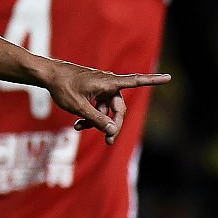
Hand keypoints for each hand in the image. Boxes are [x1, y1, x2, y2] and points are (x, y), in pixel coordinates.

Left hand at [42, 60, 170, 144]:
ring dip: (96, 121)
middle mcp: (108, 83)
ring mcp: (101, 87)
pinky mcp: (94, 91)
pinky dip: (91, 115)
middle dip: (113, 125)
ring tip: (79, 128)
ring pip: (106, 109)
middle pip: (119, 108)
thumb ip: (97, 119)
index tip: (169, 77)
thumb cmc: (63, 87)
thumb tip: (113, 130)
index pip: (135, 81)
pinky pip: (98, 106)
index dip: (153, 80)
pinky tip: (78, 125)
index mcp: (108, 82)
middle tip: (108, 142)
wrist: (48, 75)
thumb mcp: (79, 107)